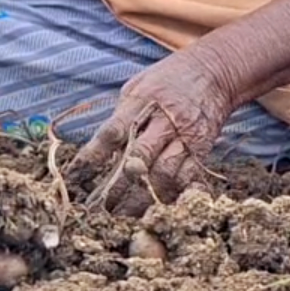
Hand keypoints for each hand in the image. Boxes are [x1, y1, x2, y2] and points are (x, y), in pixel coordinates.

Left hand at [67, 51, 235, 216]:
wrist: (215, 73)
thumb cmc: (167, 79)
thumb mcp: (137, 87)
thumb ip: (120, 117)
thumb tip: (98, 151)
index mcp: (142, 101)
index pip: (112, 132)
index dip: (92, 156)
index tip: (74, 177)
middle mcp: (164, 120)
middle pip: (137, 159)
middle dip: (115, 188)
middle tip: (96, 210)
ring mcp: (185, 137)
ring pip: (162, 175)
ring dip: (140, 199)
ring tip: (122, 217)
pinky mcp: (202, 151)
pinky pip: (188, 180)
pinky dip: (174, 198)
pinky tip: (159, 212)